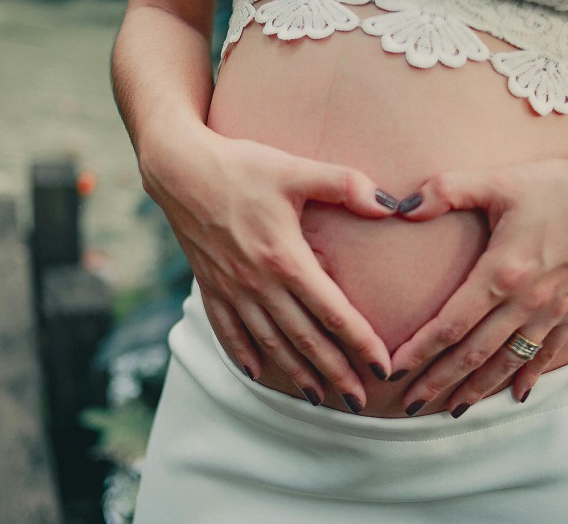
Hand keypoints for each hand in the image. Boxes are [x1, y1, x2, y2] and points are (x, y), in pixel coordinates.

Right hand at [139, 124, 396, 409]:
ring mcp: (231, 288)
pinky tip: (256, 373)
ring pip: (269, 342)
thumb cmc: (241, 166)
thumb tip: (389, 205)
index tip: (383, 368)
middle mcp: (258, 283)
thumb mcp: (295, 169)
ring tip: (319, 398)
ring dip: (295, 373)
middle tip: (360, 402)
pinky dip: (243, 354)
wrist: (179, 169)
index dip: (360, 342)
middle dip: (335, 373)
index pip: (332, 312)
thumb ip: (344, 184)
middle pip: (304, 339)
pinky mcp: (209, 285)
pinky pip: (227, 329)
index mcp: (285, 258)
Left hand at [388, 152, 567, 416]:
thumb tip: (399, 207)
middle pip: (474, 353)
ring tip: (452, 409)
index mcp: (502, 273)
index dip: (420, 350)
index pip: (451, 323)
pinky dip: (528, 374)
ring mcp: (551, 310)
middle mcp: (526, 302)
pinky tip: (516, 395)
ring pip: (507, 361)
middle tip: (409, 405)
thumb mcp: (497, 181)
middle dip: (439, 381)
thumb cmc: (557, 185)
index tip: (394, 370)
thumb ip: (445, 191)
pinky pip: (546, 352)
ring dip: (478, 388)